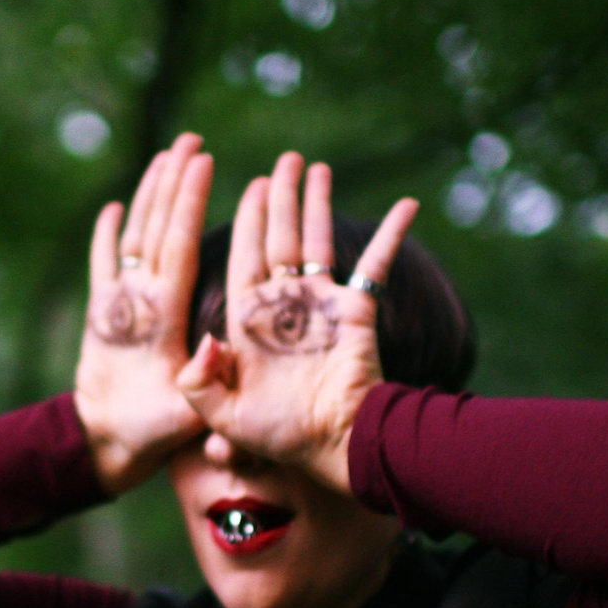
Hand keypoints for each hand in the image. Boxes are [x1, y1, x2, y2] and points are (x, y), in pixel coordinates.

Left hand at [73, 134, 215, 493]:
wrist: (100, 445)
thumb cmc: (154, 431)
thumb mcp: (191, 412)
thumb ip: (206, 381)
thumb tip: (214, 348)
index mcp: (162, 314)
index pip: (178, 244)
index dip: (189, 201)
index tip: (204, 161)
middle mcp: (136, 298)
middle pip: (156, 226)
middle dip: (172, 180)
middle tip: (190, 139)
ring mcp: (116, 302)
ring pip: (132, 235)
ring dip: (147, 193)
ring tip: (165, 155)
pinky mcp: (100, 313)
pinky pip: (102, 264)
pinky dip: (106, 234)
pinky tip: (113, 207)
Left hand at [176, 153, 417, 494]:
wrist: (334, 446)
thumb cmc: (278, 436)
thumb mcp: (222, 416)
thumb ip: (200, 382)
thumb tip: (205, 340)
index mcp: (248, 321)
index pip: (243, 257)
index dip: (245, 221)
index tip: (248, 187)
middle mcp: (284, 305)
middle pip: (277, 237)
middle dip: (278, 198)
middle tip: (282, 161)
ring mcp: (321, 304)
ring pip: (317, 240)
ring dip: (317, 203)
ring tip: (316, 167)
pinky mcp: (357, 310)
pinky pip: (377, 264)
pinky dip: (392, 233)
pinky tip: (406, 204)